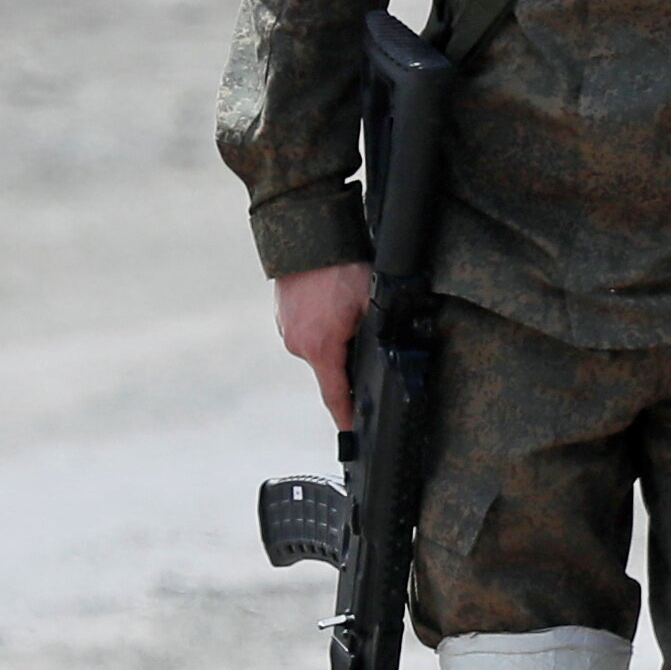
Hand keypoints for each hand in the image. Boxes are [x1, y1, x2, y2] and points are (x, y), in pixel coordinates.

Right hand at [274, 261, 373, 430]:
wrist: (306, 233)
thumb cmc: (340, 265)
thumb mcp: (370, 302)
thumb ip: (376, 334)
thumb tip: (386, 355)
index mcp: (320, 348)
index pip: (336, 396)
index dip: (347, 417)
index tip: (354, 436)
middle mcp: (298, 344)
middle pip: (331, 370)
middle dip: (351, 364)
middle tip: (369, 345)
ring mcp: (287, 330)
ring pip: (322, 349)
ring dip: (338, 341)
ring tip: (351, 315)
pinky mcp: (284, 316)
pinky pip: (311, 332)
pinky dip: (326, 327)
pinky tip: (336, 307)